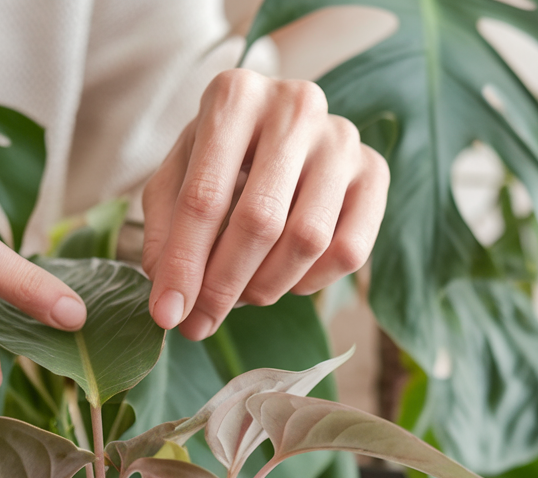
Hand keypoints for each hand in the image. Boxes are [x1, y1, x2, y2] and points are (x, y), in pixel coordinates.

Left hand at [141, 68, 388, 339]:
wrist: (273, 132)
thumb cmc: (216, 159)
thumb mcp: (173, 183)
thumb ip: (163, 235)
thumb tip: (171, 303)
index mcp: (235, 95)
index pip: (204, 196)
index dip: (184, 264)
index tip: (167, 314)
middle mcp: (295, 105)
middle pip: (260, 220)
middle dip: (224, 285)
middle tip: (201, 323)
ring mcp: (342, 137)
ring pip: (308, 239)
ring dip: (267, 286)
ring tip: (241, 295)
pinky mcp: (374, 170)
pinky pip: (349, 250)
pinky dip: (312, 281)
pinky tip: (287, 280)